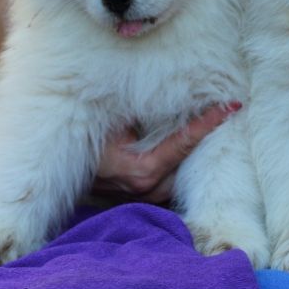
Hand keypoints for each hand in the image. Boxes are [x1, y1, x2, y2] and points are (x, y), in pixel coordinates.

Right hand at [93, 102, 241, 203]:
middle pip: (191, 162)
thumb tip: (168, 92)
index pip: (184, 143)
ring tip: (215, 121)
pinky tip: (192, 140)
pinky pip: (172, 177)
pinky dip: (182, 160)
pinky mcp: (146, 197)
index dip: (208, 122)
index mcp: (143, 171)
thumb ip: (141, 114)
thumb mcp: (112, 124)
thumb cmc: (85, 140)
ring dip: (197, 150)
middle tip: (229, 109)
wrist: (58, 171)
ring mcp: (148, 197)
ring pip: (184, 173)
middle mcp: (149, 189)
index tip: (230, 107)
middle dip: (209, 137)